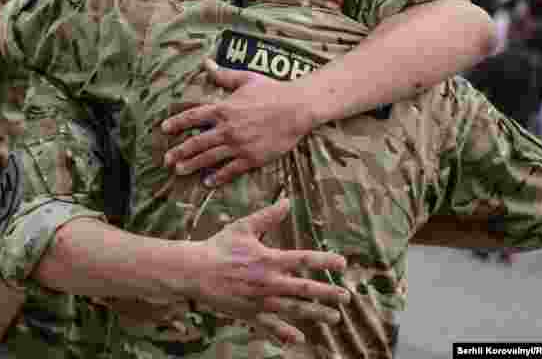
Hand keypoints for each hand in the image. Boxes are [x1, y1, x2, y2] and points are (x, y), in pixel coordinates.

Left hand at [162, 59, 314, 186]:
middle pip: (196, 142)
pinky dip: (217, 177)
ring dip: (192, 165)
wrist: (297, 108)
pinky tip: (207, 182)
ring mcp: (239, 144)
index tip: (164, 129)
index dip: (176, 123)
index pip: (193, 116)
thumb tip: (206, 62)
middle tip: (166, 160)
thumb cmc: (273, 90)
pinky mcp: (251, 157)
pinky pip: (230, 170)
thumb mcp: (246, 78)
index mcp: (223, 108)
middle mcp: (227, 128)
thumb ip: (223, 74)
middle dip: (179, 151)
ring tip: (179, 171)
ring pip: (209, 158)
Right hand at [183, 198, 349, 345]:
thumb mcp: (243, 227)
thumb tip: (287, 201)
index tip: (342, 263)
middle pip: (305, 289)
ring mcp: (260, 300)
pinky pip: (271, 326)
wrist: (194, 271)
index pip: (304, 259)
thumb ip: (268, 216)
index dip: (325, 261)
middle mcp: (269, 282)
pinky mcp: (250, 313)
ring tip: (334, 318)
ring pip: (294, 310)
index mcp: (269, 259)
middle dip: (328, 294)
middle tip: (347, 298)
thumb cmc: (219, 247)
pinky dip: (285, 334)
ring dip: (316, 314)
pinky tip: (299, 339)